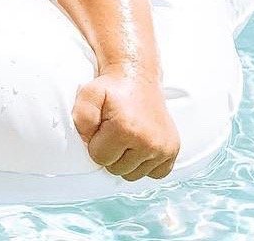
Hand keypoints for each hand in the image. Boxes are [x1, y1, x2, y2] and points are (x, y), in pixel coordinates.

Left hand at [72, 66, 179, 181]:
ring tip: (126, 138)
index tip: (102, 127)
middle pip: (117, 170)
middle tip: (113, 131)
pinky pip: (154, 174)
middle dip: (111, 153)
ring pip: (134, 175)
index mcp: (125, 129)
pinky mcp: (172, 151)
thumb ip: (81, 118)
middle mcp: (148, 142)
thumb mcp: (88, 94)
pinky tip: (140, 145)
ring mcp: (163, 149)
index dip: (95, 143)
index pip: (99, 158)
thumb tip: (87, 141)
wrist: (137, 78)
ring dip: (127, 160)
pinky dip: (145, 164)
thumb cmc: (111, 88)